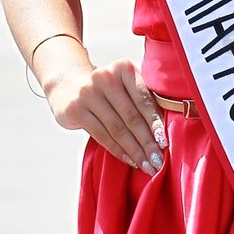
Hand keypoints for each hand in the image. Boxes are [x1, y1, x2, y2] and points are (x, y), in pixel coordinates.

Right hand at [47, 57, 168, 175]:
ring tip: (147, 165)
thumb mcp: (124, 86)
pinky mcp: (76, 109)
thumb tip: (163, 135)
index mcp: (123, 68)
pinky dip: (118, 150)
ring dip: (134, 150)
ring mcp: (88, 93)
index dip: (155, 123)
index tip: (165, 142)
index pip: (143, 99)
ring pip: (117, 129)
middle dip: (147, 142)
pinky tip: (130, 160)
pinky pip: (102, 135)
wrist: (67, 86)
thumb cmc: (106, 91)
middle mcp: (105, 77)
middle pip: (131, 116)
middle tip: (158, 160)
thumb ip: (141, 102)